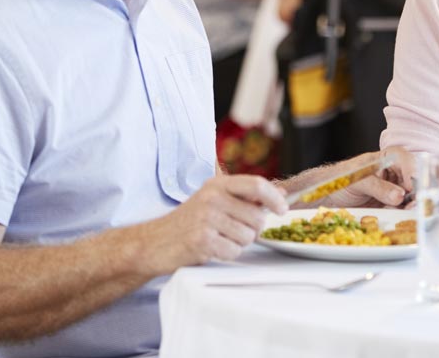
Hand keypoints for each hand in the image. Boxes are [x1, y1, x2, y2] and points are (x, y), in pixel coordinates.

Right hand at [141, 175, 286, 273]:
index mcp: (217, 184)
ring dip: (239, 243)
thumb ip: (245, 196)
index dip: (274, 198)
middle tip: (234, 231)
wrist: (155, 242)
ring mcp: (206, 219)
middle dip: (253, 230)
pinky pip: (234, 251)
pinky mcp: (202, 241)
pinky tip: (212, 248)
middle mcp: (212, 197)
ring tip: (219, 238)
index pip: (256, 185)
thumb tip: (281, 193)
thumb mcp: (215, 200)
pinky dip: (228, 254)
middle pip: (257, 217)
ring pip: (248, 237)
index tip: (283, 210)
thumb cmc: (189, 221)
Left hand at [325, 147, 414, 207]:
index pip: (403, 158)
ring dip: (412, 205)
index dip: (410, 170)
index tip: (409, 186)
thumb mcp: (357, 180)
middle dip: (416, 191)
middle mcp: (393, 173)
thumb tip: (399, 196)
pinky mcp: (390, 206)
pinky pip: (402, 210)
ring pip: (410, 196)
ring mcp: (393, 190)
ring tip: (409, 212)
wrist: (327, 197)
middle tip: (413, 204)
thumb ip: (378, 187)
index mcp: (385, 159)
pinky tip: (404, 218)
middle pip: (412, 179)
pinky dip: (404, 214)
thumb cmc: (340, 179)